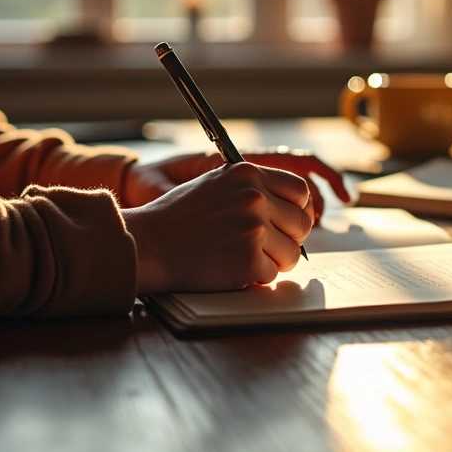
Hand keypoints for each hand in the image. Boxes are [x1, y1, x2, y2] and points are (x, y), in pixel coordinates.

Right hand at [124, 162, 313, 293]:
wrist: (149, 244)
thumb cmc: (179, 217)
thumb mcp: (216, 184)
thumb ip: (251, 188)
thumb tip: (290, 206)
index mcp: (248, 174)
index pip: (300, 190)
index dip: (298, 210)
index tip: (288, 222)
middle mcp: (254, 198)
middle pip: (302, 223)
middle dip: (290, 239)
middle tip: (270, 247)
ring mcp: (253, 229)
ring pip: (291, 253)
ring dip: (274, 261)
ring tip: (247, 258)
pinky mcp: (248, 260)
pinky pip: (271, 274)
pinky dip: (255, 277)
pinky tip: (232, 269)